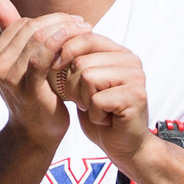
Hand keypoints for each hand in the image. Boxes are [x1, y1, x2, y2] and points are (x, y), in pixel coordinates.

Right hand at [0, 0, 90, 148]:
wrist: (35, 133)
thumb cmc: (33, 94)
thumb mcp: (21, 61)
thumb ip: (10, 28)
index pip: (22, 23)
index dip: (49, 18)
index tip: (72, 20)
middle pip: (31, 28)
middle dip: (60, 21)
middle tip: (83, 23)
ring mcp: (9, 77)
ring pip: (38, 38)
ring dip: (66, 29)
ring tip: (86, 30)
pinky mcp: (27, 88)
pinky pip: (44, 58)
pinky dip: (61, 44)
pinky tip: (79, 40)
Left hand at [53, 31, 150, 165]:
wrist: (123, 145)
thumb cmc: (100, 113)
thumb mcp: (83, 83)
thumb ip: (74, 62)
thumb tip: (48, 43)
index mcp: (118, 52)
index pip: (86, 38)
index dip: (64, 50)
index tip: (54, 67)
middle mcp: (130, 60)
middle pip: (82, 61)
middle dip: (73, 86)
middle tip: (87, 101)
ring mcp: (135, 77)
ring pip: (88, 77)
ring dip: (84, 100)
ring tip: (97, 109)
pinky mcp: (135, 96)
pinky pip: (97, 100)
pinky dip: (94, 115)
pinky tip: (105, 119)